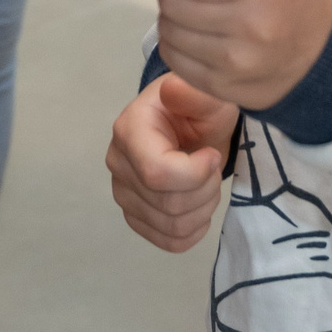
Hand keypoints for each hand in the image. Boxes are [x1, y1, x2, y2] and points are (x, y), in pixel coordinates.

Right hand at [107, 73, 238, 252]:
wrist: (194, 126)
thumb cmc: (202, 109)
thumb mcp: (209, 96)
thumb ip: (196, 94)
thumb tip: (172, 90)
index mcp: (130, 129)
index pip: (157, 173)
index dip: (195, 174)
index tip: (212, 155)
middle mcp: (118, 162)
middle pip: (168, 203)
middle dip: (205, 189)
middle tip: (213, 166)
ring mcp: (123, 192)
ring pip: (171, 225)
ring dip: (203, 208)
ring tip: (207, 182)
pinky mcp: (135, 214)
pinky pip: (168, 241)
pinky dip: (193, 230)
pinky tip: (199, 206)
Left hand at [154, 0, 331, 110]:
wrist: (329, 49)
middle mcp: (251, 26)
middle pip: (175, 3)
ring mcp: (237, 64)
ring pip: (170, 32)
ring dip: (170, 14)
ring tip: (186, 4)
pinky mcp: (226, 88)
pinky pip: (176, 61)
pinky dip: (175, 42)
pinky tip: (190, 31)